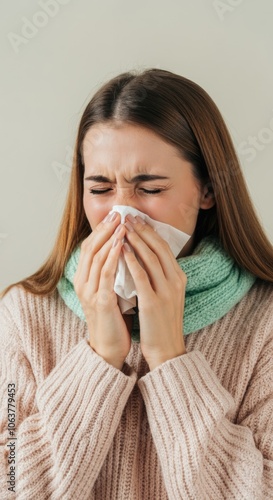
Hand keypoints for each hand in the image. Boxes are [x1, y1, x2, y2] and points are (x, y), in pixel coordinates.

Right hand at [74, 212, 130, 369]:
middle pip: (91, 248)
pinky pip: (106, 275)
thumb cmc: (113, 318)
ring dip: (110, 239)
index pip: (91, 247)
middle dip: (105, 229)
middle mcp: (83, 283)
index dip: (102, 230)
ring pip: (97, 258)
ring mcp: (89, 292)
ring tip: (122, 224)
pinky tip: (121, 246)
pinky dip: (113, 258)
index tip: (115, 216)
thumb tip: (124, 250)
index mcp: (85, 280)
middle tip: (118, 213)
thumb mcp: (110, 291)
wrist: (109, 348)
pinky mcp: (100, 302)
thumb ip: (112, 273)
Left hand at [123, 215, 186, 369]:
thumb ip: (160, 277)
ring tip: (122, 227)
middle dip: (142, 230)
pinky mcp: (153, 302)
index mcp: (178, 278)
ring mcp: (166, 291)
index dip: (150, 231)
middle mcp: (175, 281)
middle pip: (158, 247)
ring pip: (151, 257)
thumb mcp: (167, 296)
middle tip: (127, 216)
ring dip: (135, 240)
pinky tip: (122, 249)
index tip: (137, 219)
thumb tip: (147, 258)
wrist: (167, 350)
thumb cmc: (162, 323)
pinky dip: (132, 260)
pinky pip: (141, 276)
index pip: (164, 248)